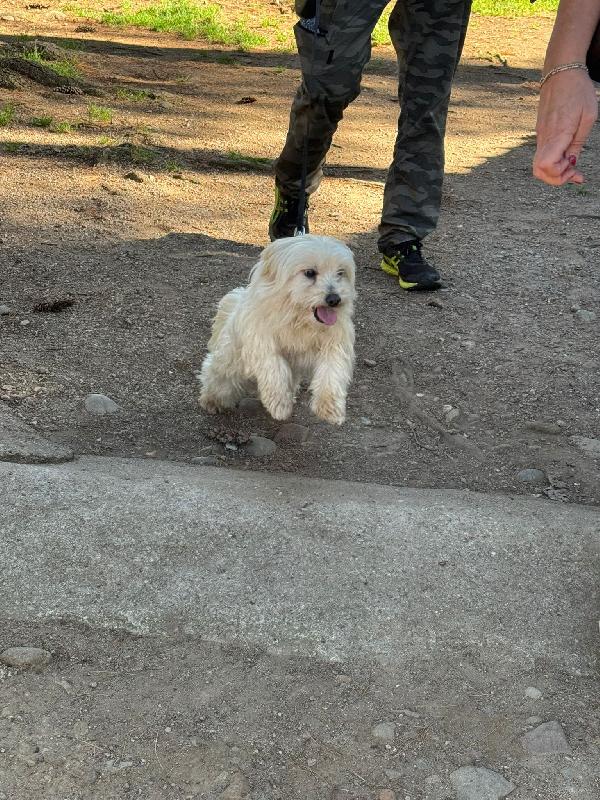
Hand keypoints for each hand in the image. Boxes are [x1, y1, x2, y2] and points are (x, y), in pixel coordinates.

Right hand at [533, 69, 597, 184]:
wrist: (561, 72)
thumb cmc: (578, 91)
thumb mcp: (588, 117)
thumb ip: (577, 143)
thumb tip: (571, 163)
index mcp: (557, 133)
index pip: (546, 166)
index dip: (559, 174)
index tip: (573, 167)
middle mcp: (544, 137)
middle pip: (539, 171)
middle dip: (556, 178)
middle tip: (573, 173)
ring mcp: (540, 135)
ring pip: (539, 165)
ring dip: (555, 172)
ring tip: (571, 166)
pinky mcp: (541, 133)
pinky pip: (542, 154)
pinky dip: (553, 162)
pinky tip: (566, 158)